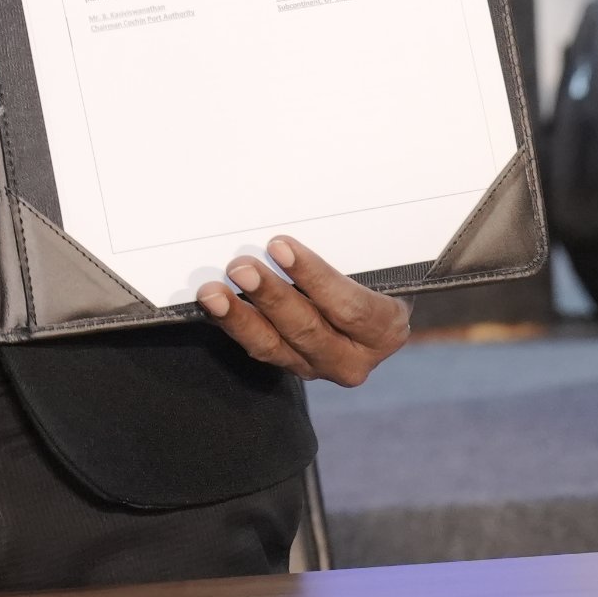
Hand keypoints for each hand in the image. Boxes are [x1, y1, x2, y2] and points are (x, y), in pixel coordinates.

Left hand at [199, 238, 410, 386]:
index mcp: (384, 329)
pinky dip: (233, 324)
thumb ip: (349, 252)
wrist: (369, 309)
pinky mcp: (289, 364)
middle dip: (270, 297)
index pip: (350, 307)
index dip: (314, 277)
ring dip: (239, 317)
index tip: (280, 246)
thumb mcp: (375, 263)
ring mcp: (317, 366)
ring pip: (273, 346)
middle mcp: (353, 359)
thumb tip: (294, 230)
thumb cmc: (372, 274)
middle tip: (240, 267)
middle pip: (308, 330)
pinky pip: (258, 346)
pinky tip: (213, 304)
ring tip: (213, 292)